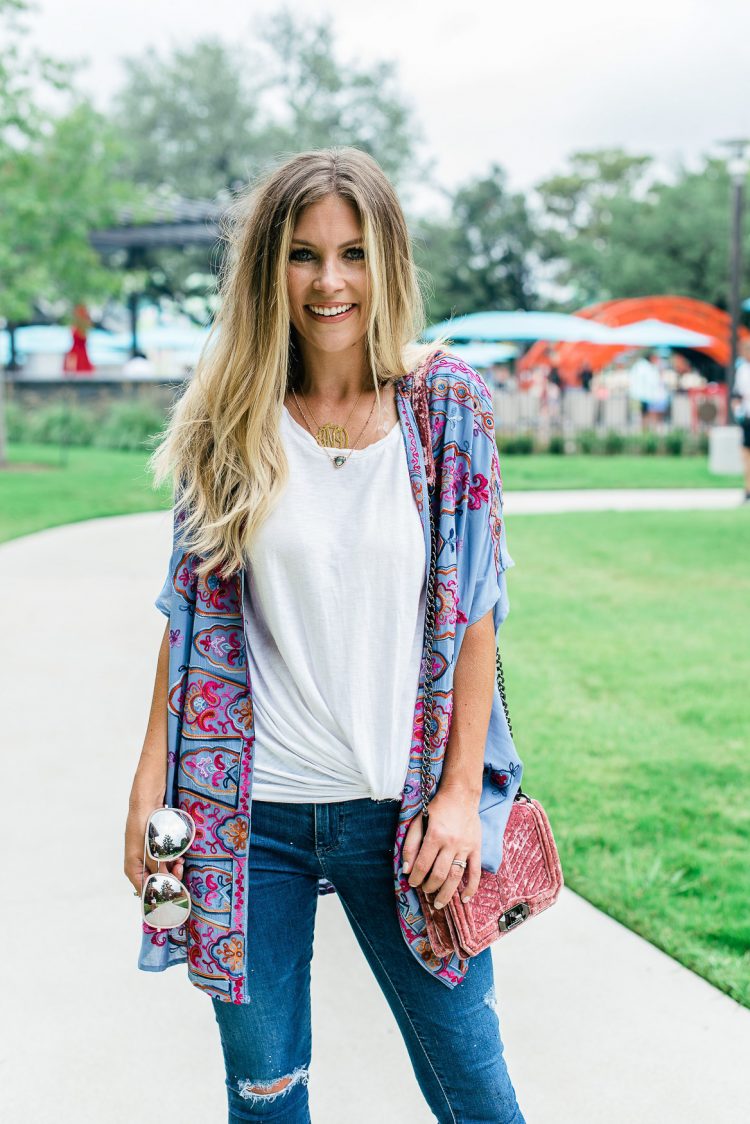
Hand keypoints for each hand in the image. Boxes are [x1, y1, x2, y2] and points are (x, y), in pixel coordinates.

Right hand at [124, 802, 184, 895]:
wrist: (146, 804)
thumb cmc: (143, 826)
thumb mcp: (150, 850)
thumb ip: (157, 868)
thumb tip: (166, 883)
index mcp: (132, 870)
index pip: (144, 890)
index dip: (158, 894)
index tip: (173, 893)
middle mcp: (139, 866)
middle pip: (155, 881)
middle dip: (169, 879)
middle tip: (180, 871)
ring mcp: (147, 858)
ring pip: (162, 871)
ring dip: (172, 869)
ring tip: (180, 862)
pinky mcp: (155, 850)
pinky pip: (165, 861)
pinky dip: (172, 861)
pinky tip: (179, 857)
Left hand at [402, 784, 481, 908]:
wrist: (461, 795)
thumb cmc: (436, 808)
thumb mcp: (418, 821)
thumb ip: (410, 845)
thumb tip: (406, 869)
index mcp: (435, 835)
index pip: (423, 864)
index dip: (416, 877)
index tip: (412, 883)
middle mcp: (451, 843)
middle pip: (439, 874)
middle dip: (429, 887)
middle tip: (425, 892)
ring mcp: (465, 847)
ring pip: (456, 877)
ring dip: (446, 894)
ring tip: (438, 904)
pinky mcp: (476, 848)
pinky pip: (475, 872)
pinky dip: (471, 888)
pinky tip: (464, 899)